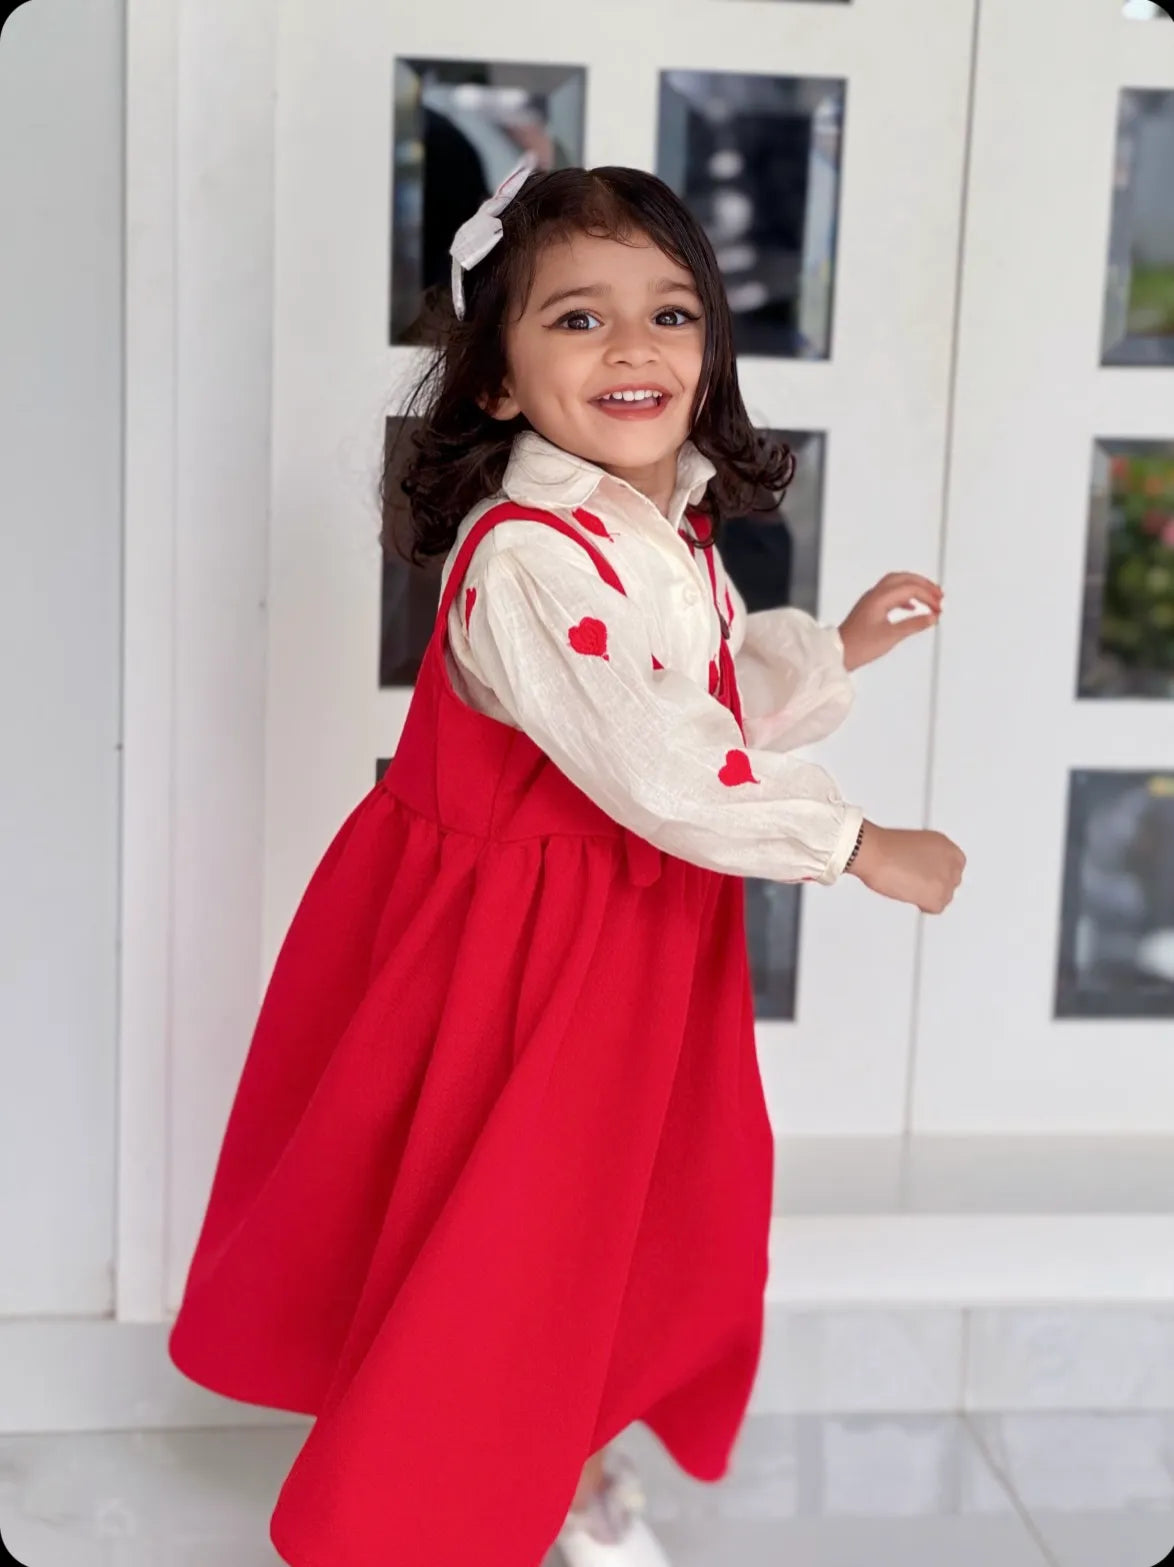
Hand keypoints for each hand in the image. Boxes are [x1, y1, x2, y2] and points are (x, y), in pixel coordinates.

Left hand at [838, 573, 943, 671]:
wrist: (838, 653)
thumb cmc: (859, 646)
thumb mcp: (891, 637)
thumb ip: (914, 625)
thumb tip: (932, 618)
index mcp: (879, 598)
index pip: (910, 588)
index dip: (928, 596)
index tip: (939, 609)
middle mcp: (874, 594)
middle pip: (903, 578)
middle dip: (923, 584)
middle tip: (939, 594)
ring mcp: (871, 600)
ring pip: (897, 584)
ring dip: (914, 588)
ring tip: (930, 597)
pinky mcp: (870, 608)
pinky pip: (891, 594)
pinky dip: (905, 597)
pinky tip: (913, 607)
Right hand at [846, 822, 965, 913]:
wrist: (875, 853)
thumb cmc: (883, 847)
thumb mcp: (914, 845)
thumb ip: (926, 857)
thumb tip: (924, 869)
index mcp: (945, 845)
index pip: (955, 865)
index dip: (939, 872)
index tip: (930, 875)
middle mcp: (950, 861)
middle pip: (951, 882)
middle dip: (936, 885)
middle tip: (918, 884)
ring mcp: (945, 880)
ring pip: (944, 897)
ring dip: (929, 896)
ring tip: (909, 887)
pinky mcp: (937, 896)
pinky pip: (935, 909)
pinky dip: (922, 905)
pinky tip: (909, 895)